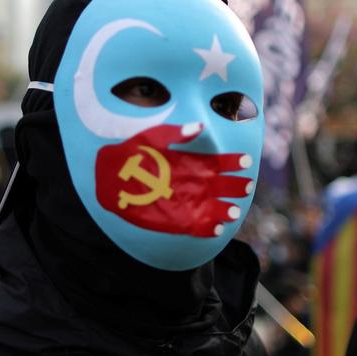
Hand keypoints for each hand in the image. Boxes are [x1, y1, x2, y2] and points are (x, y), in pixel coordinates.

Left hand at [95, 124, 252, 237]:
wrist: (111, 177)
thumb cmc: (134, 153)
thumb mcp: (153, 137)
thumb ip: (176, 134)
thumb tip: (199, 126)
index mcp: (196, 163)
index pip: (224, 163)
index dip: (236, 162)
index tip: (245, 161)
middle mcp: (198, 183)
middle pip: (227, 187)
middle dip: (239, 187)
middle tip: (245, 186)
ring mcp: (191, 203)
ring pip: (220, 209)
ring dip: (229, 210)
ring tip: (232, 210)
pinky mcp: (181, 221)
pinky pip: (202, 227)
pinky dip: (211, 229)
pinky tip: (217, 227)